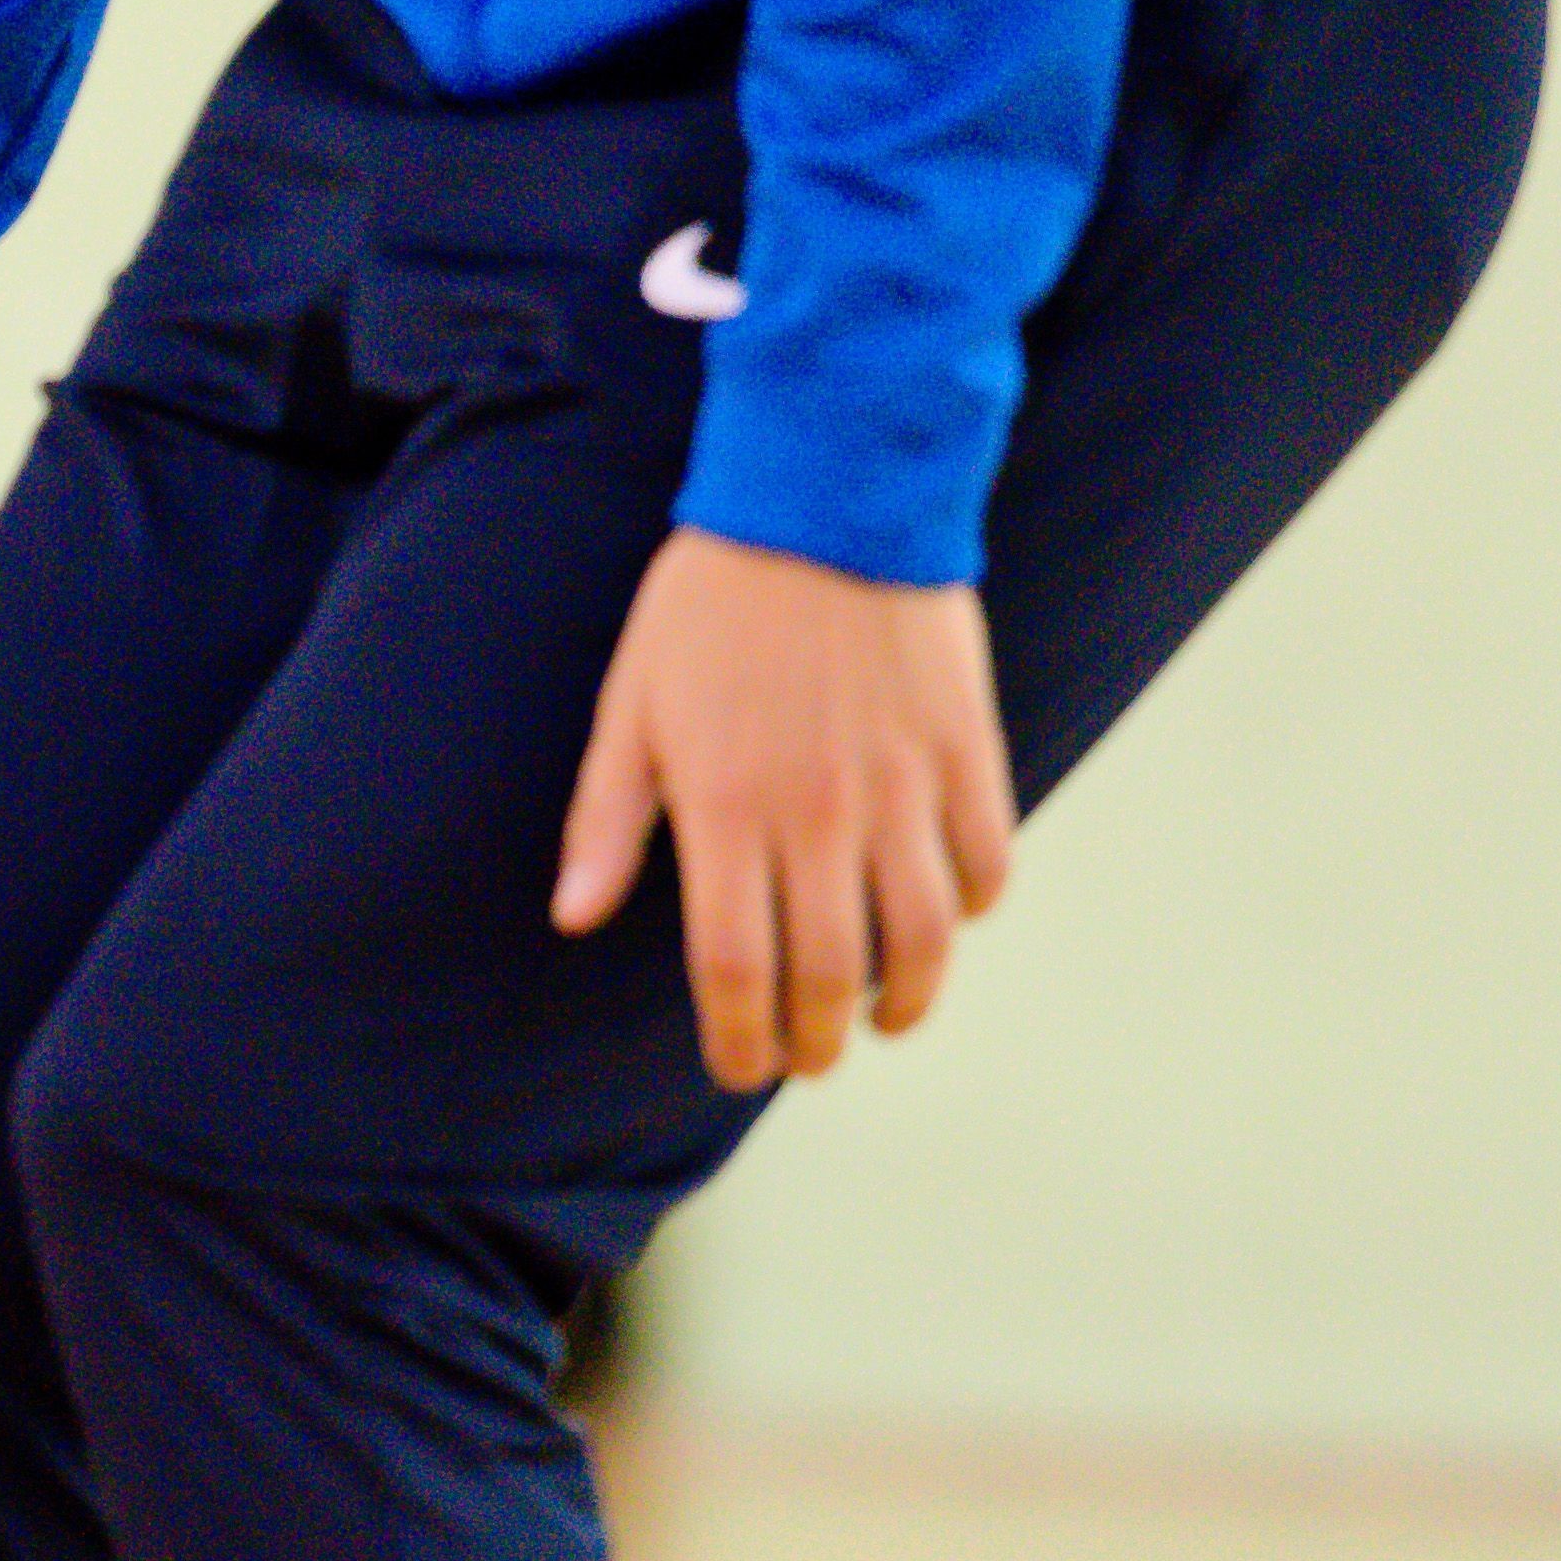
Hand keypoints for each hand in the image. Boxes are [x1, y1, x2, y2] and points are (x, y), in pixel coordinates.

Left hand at [549, 530, 1018, 1090]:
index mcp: (725, 808)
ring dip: (907, 1001)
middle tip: (810, 1058)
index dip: (739, 1040)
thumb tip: (575, 916)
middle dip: (817, 1042)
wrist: (828, 493)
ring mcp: (903, 785)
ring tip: (887, 1019)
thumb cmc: (711, 602)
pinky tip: (940, 921)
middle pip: (828, 976)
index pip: (735, 971)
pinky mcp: (967, 751)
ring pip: (922, 939)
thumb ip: (608, 820)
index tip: (739, 1067)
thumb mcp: (632, 705)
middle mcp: (819, 812)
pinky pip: (984, 864)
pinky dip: (968, 911)